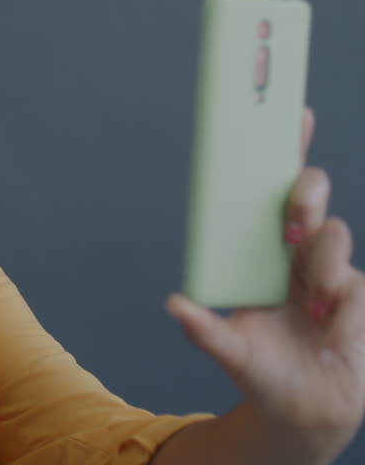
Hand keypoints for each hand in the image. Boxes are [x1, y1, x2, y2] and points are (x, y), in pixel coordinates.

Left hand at [167, 108, 364, 461]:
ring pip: (335, 238)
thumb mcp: (229, 350)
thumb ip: (205, 329)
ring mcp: (332, 271)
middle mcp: (298, 251)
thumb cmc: (262, 370)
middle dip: (305, 194)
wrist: (303, 410)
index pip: (272, 190)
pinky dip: (339, 305)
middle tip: (291, 224)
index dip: (284, 149)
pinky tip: (327, 327)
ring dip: (322, 266)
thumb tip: (175, 303)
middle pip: (309, 195)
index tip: (289, 110)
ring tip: (311, 309)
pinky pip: (354, 284)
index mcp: (262, 249)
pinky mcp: (359, 296)